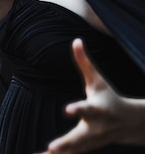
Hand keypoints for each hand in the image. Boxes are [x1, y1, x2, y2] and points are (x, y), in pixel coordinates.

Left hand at [41, 38, 144, 153]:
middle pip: (79, 137)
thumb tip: (76, 40)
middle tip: (53, 147)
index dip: (78, 109)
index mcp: (97, 109)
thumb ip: (84, 62)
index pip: (87, 109)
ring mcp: (91, 141)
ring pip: (74, 150)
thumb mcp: (98, 80)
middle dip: (67, 143)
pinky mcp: (85, 148)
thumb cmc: (109, 96)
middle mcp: (95, 128)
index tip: (67, 109)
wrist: (130, 123)